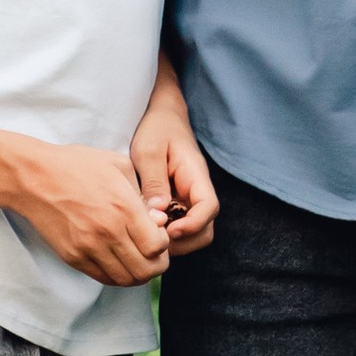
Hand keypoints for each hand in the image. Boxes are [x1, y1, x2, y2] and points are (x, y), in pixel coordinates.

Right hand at [2, 141, 171, 286]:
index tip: (158, 232)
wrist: (34, 178)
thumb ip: (143, 194)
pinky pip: (103, 278)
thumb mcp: (119, 165)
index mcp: (123, 208)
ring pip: (126, 280)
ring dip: (138, 273)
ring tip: (137, 257)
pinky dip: (117, 275)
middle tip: (154, 251)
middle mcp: (108, 233)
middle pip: (146, 271)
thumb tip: (159, 219)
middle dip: (157, 263)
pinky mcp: (73, 258)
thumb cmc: (77, 165)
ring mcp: (88, 249)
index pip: (157, 247)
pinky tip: (118, 260)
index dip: (164, 244)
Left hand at [130, 81, 218, 257]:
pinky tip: (146, 227)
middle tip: (155, 241)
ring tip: (148, 235)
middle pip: (205, 228)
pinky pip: (179, 225)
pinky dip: (167, 232)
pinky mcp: (178, 202)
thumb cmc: (157, 129)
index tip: (170, 231)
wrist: (162, 115)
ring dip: (175, 241)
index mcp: (196, 176)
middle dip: (184, 241)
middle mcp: (197, 191)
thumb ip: (154, 181)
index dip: (193, 225)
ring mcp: (188, 198)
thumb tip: (157, 213)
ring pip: (194, 231)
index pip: (209, 207)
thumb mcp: (149, 150)